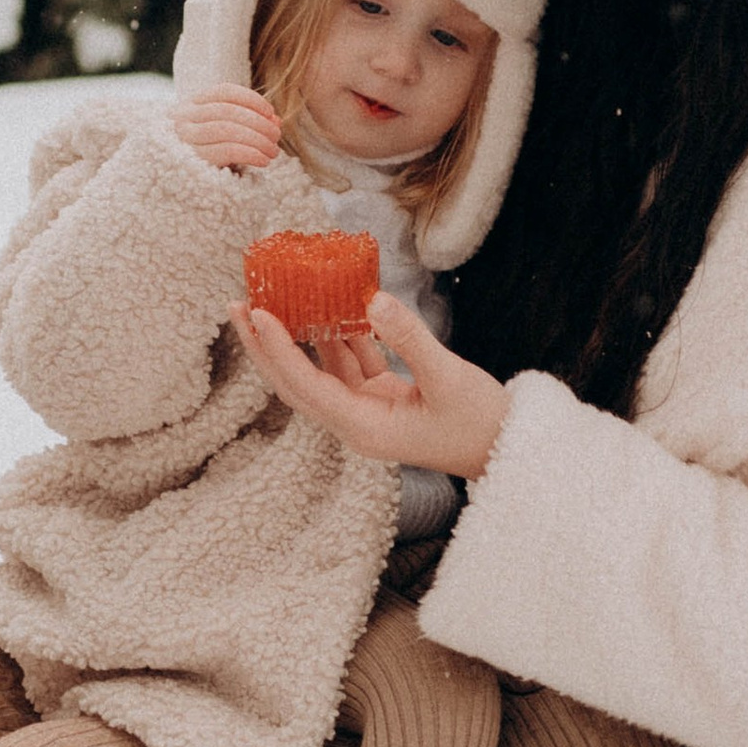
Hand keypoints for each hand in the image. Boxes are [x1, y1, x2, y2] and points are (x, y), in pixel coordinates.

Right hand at [175, 84, 282, 171]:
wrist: (176, 180)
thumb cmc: (208, 151)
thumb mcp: (226, 130)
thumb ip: (249, 122)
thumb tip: (276, 121)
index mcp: (192, 103)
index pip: (224, 92)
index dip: (251, 100)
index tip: (270, 112)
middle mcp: (183, 117)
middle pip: (227, 111)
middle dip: (258, 122)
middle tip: (276, 135)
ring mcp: (185, 138)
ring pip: (227, 129)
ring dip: (257, 139)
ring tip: (273, 151)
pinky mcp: (192, 160)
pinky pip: (225, 151)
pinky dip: (250, 154)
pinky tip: (263, 161)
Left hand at [234, 287, 510, 478]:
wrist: (510, 451)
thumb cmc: (483, 423)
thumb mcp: (449, 376)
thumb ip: (410, 337)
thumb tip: (373, 299)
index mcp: (364, 428)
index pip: (307, 386)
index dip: (278, 350)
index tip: (256, 313)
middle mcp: (356, 422)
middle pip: (296, 381)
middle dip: (265, 345)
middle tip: (237, 303)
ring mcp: (367, 410)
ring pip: (320, 369)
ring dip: (297, 335)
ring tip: (270, 295)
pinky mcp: (383, 397)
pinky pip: (350, 362)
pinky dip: (338, 333)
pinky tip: (326, 301)